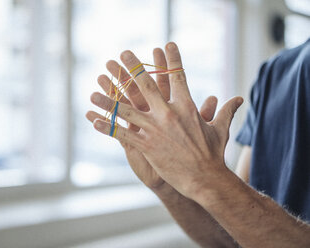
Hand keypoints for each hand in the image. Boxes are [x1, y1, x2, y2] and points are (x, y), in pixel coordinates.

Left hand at [86, 47, 218, 189]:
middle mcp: (168, 113)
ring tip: (93, 90)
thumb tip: (239, 98)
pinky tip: (94, 122)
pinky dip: (108, 127)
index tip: (166, 45)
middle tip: (122, 54)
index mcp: (186, 106)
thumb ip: (226, 110)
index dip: (172, 59)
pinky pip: (123, 134)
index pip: (177, 76)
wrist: (207, 178)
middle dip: (133, 68)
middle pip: (146, 84)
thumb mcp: (220, 128)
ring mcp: (155, 129)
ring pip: (126, 110)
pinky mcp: (147, 146)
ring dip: (108, 100)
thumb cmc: (214, 153)